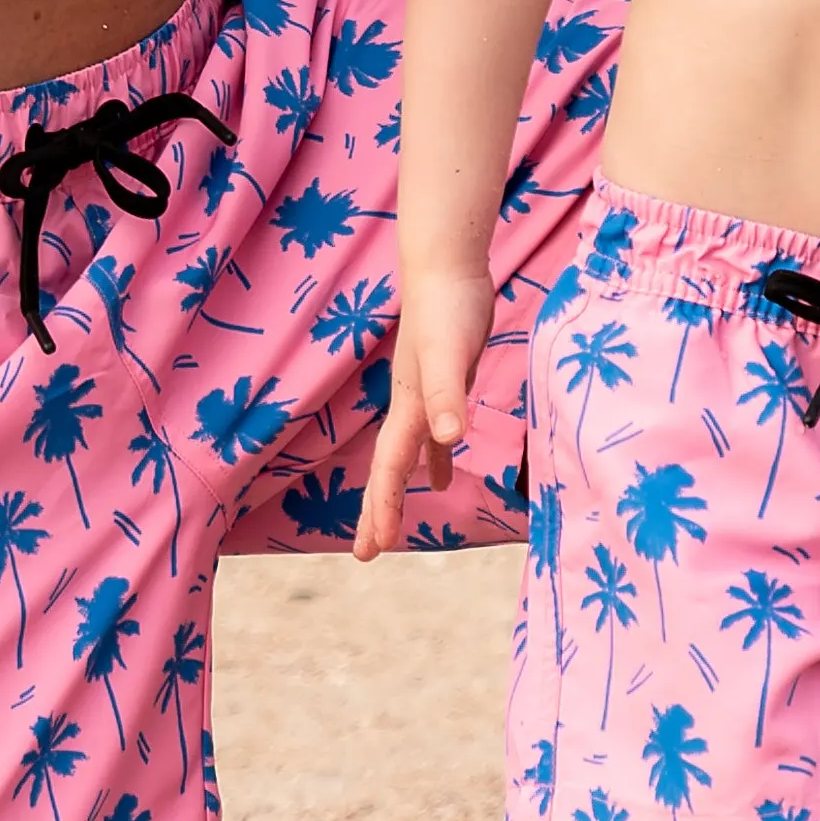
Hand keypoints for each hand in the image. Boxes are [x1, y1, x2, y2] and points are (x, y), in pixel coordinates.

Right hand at [354, 261, 491, 557]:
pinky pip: (434, 434)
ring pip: (406, 456)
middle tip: (366, 553)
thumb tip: (448, 438)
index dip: (382, 509)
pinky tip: (445, 473)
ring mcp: (424, 396)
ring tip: (394, 528)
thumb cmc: (449, 308)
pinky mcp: (444, 385)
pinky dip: (436, 458)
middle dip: (375, 512)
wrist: (446, 266)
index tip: (373, 550)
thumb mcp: (453, 353)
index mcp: (408, 407)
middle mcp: (410, 406)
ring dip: (399, 490)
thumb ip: (449, 394)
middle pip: (387, 469)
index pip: (390, 468)